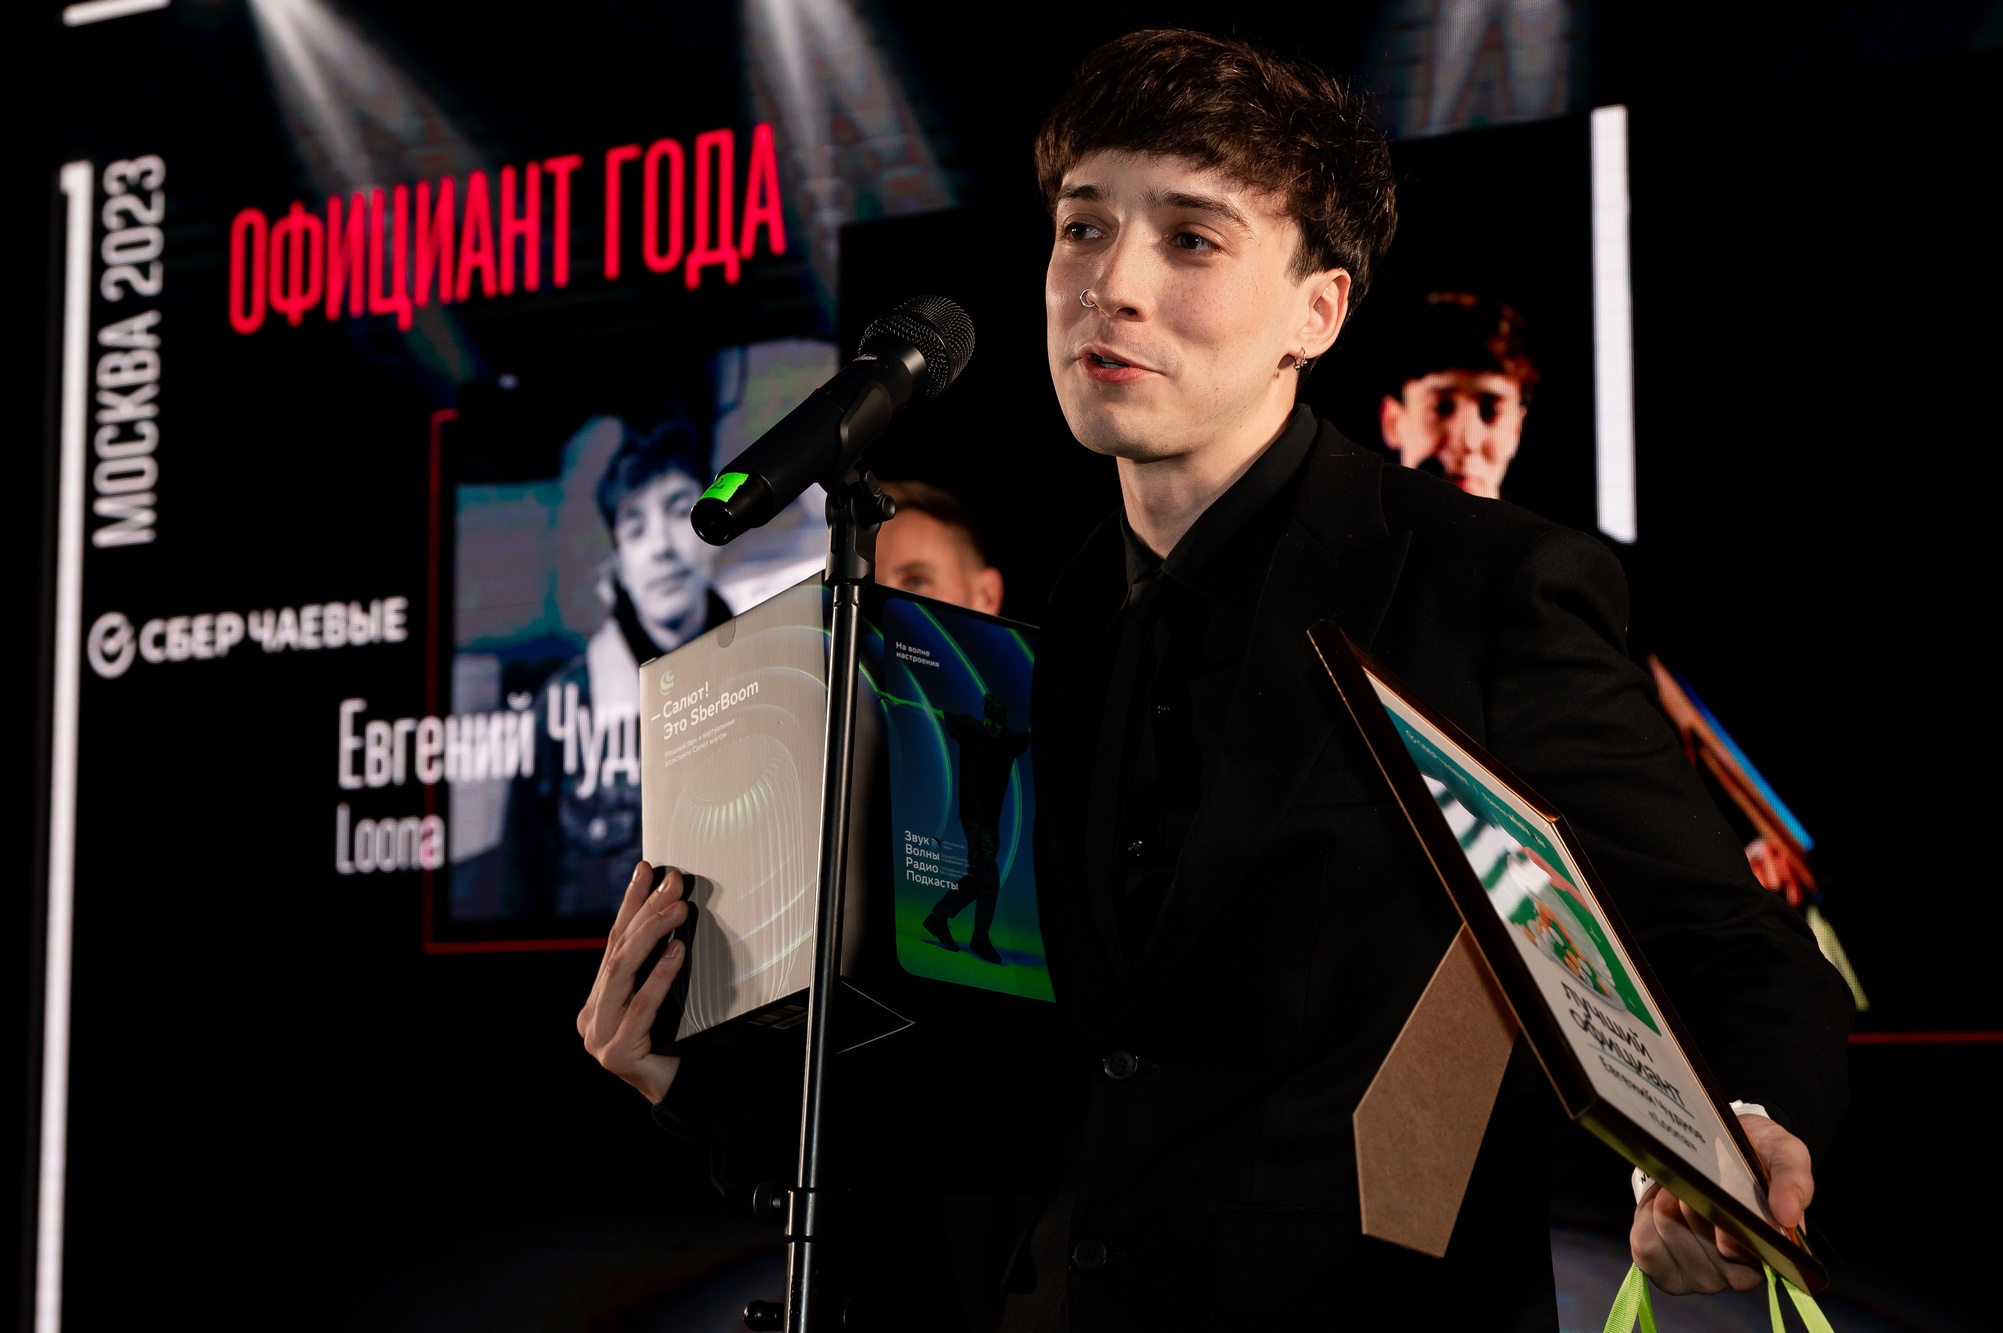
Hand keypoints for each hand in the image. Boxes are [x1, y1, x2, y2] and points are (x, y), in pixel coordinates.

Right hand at [576, 860, 688, 1103]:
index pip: (613, 941)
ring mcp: (599, 1037)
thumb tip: (667, 908)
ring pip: (624, 974)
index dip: (630, 903)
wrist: (679, 1092)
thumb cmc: (673, 1042)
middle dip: (647, 913)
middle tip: (674, 884)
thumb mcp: (659, 997)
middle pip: (619, 953)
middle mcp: (590, 1017)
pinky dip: (660, 976)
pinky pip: (642, 1006)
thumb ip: (653, 965)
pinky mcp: (617, 1053)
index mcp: (596, 1001)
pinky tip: (676, 952)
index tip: (647, 869)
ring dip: (653, 935)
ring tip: (677, 910)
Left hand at [1630, 1113, 1812, 1293]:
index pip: (1748, 1255)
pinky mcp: (1662, 1268)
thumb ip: (1793, 1179)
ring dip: (1668, 1199)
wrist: (1713, 1145)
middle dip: (1695, 1197)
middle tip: (1700, 1175)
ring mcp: (1698, 1274)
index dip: (1728, 1226)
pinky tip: (1661, 1198)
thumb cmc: (1753, 1155)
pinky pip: (1644, 1245)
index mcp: (1772, 1254)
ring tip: (1681, 1184)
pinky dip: (1645, 1213)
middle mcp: (1737, 1273)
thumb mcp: (1785, 1154)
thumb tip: (1788, 1215)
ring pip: (1669, 1233)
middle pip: (1703, 1239)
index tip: (1722, 1192)